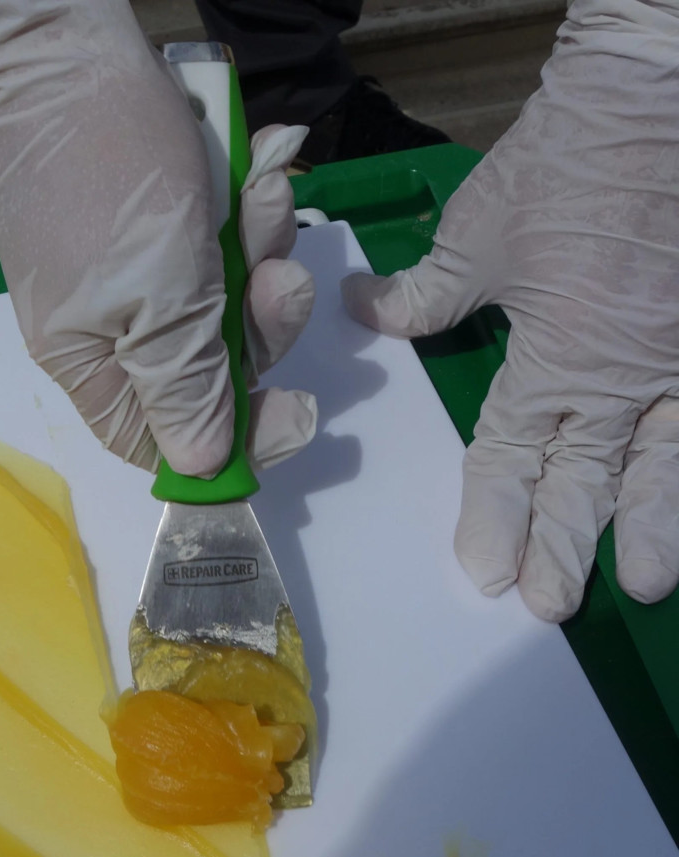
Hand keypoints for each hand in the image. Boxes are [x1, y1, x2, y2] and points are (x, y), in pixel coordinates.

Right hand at [0, 0, 316, 475]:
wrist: (62, 44)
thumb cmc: (110, 173)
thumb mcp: (158, 292)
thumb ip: (183, 383)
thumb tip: (200, 467)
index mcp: (91, 364)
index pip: (163, 441)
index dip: (233, 441)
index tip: (299, 414)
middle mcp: (112, 332)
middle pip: (208, 372)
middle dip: (261, 326)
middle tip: (284, 277)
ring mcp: (137, 276)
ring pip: (224, 305)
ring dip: (263, 258)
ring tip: (267, 196)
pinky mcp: (160, 227)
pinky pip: (220, 249)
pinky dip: (249, 218)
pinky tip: (259, 172)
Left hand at [341, 0, 678, 620]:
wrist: (657, 95)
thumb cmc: (564, 164)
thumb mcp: (480, 232)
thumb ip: (426, 293)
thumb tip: (365, 311)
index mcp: (554, 354)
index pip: (513, 454)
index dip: (495, 514)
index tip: (484, 568)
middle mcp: (620, 371)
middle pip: (587, 477)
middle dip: (565, 544)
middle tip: (548, 605)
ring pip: (666, 462)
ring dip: (654, 527)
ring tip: (644, 587)